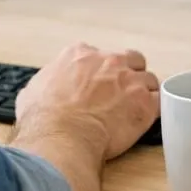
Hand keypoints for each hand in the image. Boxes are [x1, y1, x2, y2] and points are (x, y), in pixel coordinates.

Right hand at [15, 43, 159, 159]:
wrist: (61, 137)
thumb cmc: (43, 119)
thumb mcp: (32, 92)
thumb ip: (44, 85)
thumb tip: (39, 93)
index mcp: (79, 54)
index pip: (98, 56)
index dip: (100, 73)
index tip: (97, 87)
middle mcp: (107, 60)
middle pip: (130, 59)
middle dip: (129, 74)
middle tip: (122, 95)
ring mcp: (129, 80)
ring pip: (149, 80)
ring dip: (144, 93)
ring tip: (136, 112)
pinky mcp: (144, 103)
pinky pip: (159, 101)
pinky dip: (155, 111)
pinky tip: (145, 122)